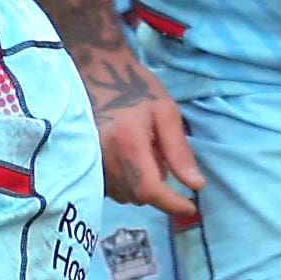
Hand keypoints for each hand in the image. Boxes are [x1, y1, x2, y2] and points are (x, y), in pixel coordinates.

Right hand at [75, 39, 201, 220]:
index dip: (172, 203)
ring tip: (145, 153)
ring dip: (142, 185)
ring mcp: (91, 164)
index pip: (150, 190)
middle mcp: (105, 160)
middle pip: (139, 196)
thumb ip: (179, 152)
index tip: (190, 206)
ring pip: (125, 195)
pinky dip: (127, 181)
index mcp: (128, 144)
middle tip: (162, 155)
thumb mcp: (166, 113)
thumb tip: (195, 185)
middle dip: (159, 187)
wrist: (97, 73)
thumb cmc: (136, 89)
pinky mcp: (85, 165)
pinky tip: (130, 157)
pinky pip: (112, 188)